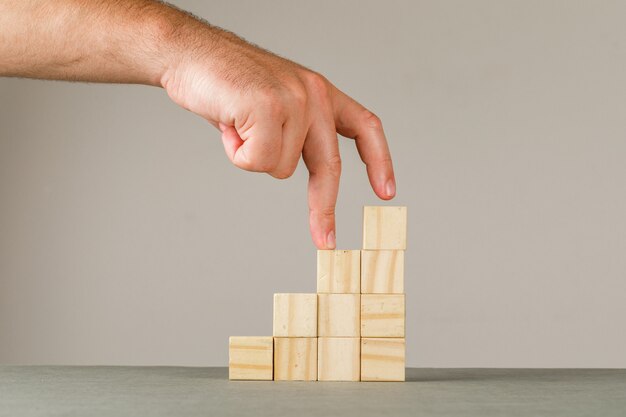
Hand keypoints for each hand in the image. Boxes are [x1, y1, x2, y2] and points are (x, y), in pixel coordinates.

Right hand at [161, 27, 395, 248]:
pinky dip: (237, 153)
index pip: (364, 127)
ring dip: (252, 157)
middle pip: (328, 165)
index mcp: (320, 92)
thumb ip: (292, 134)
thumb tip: (293, 170)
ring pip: (282, 168)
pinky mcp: (268, 106)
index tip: (386, 192)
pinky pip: (259, 160)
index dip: (379, 161)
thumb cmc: (226, 84)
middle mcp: (313, 93)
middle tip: (324, 239)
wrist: (189, 54)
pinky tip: (228, 125)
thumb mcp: (272, 107)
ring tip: (236, 126)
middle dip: (323, 208)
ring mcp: (293, 99)